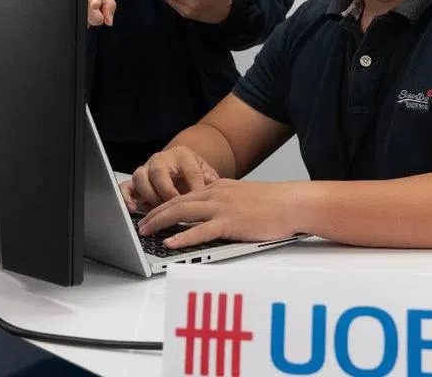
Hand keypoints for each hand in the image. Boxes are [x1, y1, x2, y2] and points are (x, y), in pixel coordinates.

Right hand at [120, 146, 220, 212]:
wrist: (179, 165)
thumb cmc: (193, 172)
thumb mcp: (206, 173)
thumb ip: (211, 181)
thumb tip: (215, 191)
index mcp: (182, 155)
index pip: (190, 172)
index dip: (195, 189)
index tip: (199, 204)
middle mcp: (161, 160)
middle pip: (159, 172)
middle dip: (167, 192)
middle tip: (175, 207)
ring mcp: (146, 169)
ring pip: (140, 178)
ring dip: (149, 196)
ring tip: (158, 210)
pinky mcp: (134, 181)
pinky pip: (125, 187)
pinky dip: (126, 198)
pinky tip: (133, 209)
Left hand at [136, 180, 304, 249]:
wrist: (291, 203)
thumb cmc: (272, 203)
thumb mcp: (241, 195)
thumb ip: (224, 200)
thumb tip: (210, 209)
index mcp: (217, 188)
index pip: (182, 195)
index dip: (162, 204)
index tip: (149, 213)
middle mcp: (215, 194)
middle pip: (176, 201)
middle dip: (154, 213)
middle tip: (140, 224)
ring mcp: (222, 208)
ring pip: (182, 212)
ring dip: (160, 222)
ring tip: (145, 232)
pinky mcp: (230, 223)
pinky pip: (200, 231)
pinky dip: (182, 236)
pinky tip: (170, 243)